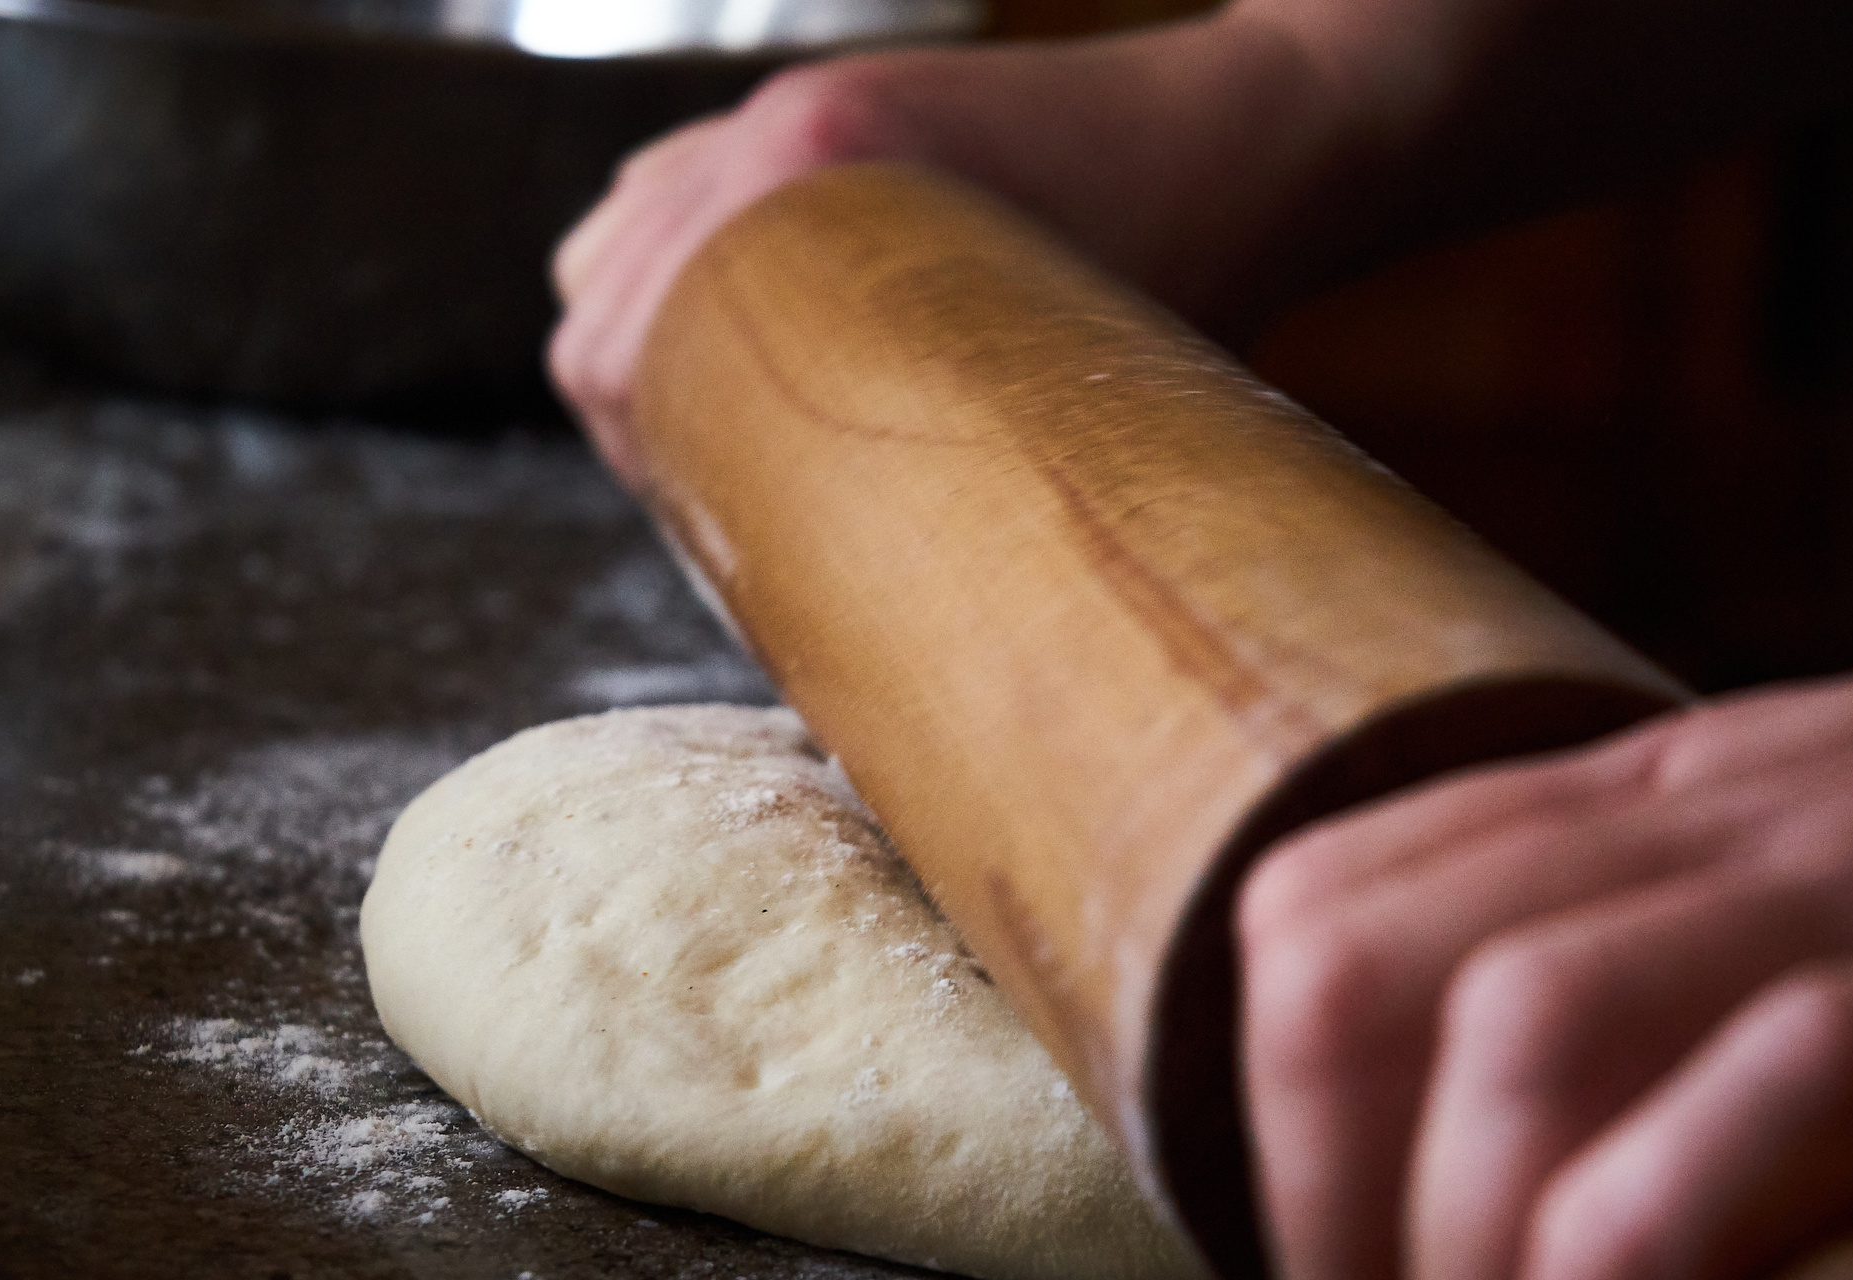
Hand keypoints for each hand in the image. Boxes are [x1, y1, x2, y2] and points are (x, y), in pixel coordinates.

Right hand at [547, 8, 1376, 485]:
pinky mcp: (825, 106)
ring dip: (642, 335)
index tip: (707, 533)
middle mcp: (781, 125)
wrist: (1258, 132)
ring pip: (616, 238)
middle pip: (594, 296)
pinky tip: (743, 329)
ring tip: (716, 418)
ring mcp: (793, 106)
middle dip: (633, 411)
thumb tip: (863, 601)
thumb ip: (941, 468)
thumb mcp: (1066, 391)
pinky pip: (679, 186)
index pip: (614, 349)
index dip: (641, 460)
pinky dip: (679, 265)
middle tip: (713, 499)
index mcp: (815, 169)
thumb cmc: (1195, 264)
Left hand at [1237, 626, 1852, 1279]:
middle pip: (1355, 974)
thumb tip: (1527, 1195)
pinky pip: (1744, 1122)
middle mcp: (1730, 813)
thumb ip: (1686, 995)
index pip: (1324, 897)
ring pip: (1514, 1041)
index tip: (1353, 1277)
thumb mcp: (1850, 907)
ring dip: (1458, 1278)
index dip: (1270, 1117)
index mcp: (1671, 796)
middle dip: (1323, 1218)